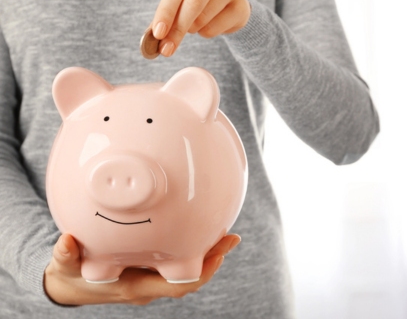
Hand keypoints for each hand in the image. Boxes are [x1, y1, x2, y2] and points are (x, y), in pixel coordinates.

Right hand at [43, 233, 240, 305]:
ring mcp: (152, 279)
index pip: (175, 287)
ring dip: (208, 253)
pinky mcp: (151, 268)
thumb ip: (64, 256)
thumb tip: (65, 242)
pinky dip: (193, 247)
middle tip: (231, 237)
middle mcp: (149, 286)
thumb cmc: (71, 276)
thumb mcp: (64, 267)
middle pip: (190, 278)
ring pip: (188, 269)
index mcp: (134, 287)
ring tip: (226, 232)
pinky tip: (202, 228)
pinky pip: (179, 261)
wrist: (70, 287)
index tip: (217, 256)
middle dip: (213, 259)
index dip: (200, 274)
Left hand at [151, 0, 250, 56]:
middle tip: (167, 48)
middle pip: (193, 2)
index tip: (158, 33)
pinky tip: (208, 23)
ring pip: (204, 17)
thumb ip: (167, 11)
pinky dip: (205, 32)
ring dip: (191, 28)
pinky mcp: (243, 5)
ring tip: (191, 23)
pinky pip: (216, 27)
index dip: (166, 11)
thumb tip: (155, 37)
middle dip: (177, 28)